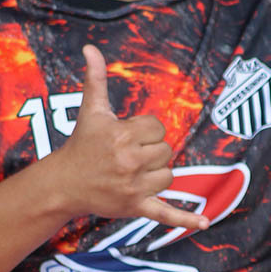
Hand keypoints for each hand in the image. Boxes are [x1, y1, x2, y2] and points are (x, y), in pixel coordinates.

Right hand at [56, 44, 208, 231]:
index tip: (127, 136)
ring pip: (169, 176)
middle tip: (127, 156)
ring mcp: (133, 187)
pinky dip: (185, 220)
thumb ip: (95, 78)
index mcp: (122, 135)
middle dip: (150, 152)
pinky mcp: (136, 207)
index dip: (145, 131)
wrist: (65, 183)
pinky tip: (204, 224)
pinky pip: (165, 213)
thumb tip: (90, 47)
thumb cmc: (82, 144)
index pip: (158, 128)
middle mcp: (129, 161)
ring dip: (156, 173)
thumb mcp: (91, 110)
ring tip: (133, 173)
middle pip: (166, 151)